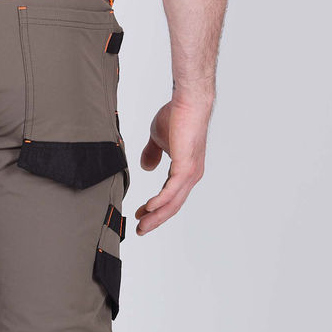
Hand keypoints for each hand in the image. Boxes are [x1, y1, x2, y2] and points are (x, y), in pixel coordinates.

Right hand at [135, 95, 212, 234]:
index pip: (170, 196)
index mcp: (185, 171)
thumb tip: (146, 167)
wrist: (188, 102)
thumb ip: (152, 154)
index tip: (141, 214)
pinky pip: (171, 190)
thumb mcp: (158, 139)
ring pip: (172, 202)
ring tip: (142, 224)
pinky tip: (148, 208)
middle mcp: (190, 176)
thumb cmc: (177, 115)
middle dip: (155, 219)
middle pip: (171, 205)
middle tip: (141, 230)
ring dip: (155, 215)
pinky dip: (160, 201)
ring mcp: (189, 173)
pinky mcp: (186, 167)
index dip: (155, 208)